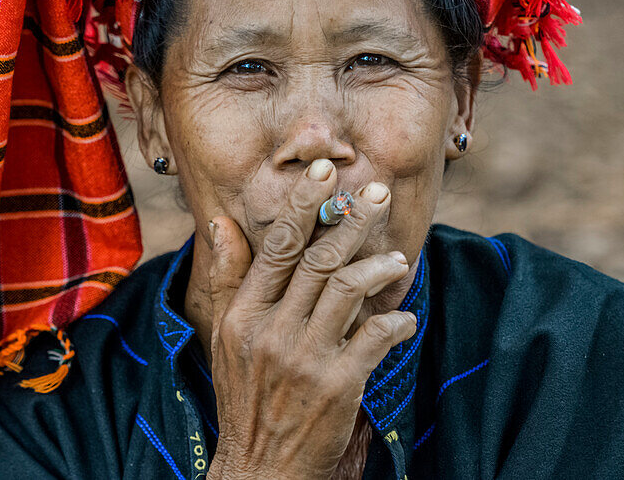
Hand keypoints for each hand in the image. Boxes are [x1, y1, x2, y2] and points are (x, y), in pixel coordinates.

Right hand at [205, 159, 416, 478]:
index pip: (277, 246)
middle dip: (352, 219)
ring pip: (349, 288)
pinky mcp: (338, 386)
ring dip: (379, 265)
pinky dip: (396, 322)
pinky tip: (404, 320)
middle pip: (319, 258)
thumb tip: (219, 223)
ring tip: (397, 258)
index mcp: (243, 314)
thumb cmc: (244, 400)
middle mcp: (272, 330)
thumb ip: (225, 279)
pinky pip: (375, 337)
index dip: (304, 204)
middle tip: (378, 191)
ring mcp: (305, 358)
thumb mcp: (222, 338)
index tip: (325, 173)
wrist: (258, 470)